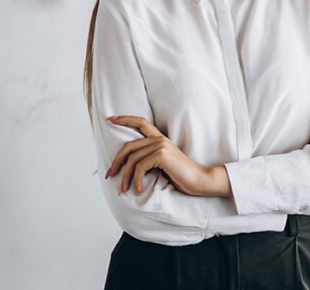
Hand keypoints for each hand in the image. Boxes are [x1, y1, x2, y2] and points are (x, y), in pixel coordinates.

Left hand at [105, 116, 230, 196]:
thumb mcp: (162, 165)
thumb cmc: (181, 176)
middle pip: (129, 146)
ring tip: (123, 189)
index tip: (110, 119)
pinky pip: (140, 167)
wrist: (199, 180)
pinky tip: (138, 190)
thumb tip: (127, 167)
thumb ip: (148, 159)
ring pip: (132, 159)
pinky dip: (136, 180)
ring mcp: (161, 145)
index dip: (124, 119)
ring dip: (125, 177)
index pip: (140, 122)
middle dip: (116, 161)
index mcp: (160, 139)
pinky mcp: (162, 155)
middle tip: (110, 175)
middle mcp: (159, 139)